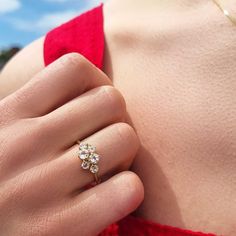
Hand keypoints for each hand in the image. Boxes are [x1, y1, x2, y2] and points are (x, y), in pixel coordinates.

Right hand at [0, 53, 143, 235]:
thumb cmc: (1, 176)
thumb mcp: (5, 131)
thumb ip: (38, 107)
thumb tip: (87, 87)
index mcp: (9, 115)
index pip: (75, 67)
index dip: (98, 83)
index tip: (94, 106)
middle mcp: (24, 144)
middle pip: (112, 101)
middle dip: (117, 119)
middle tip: (104, 141)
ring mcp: (41, 187)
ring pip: (125, 138)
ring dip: (126, 155)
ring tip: (107, 170)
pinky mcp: (59, 227)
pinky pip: (128, 188)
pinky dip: (128, 190)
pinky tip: (110, 198)